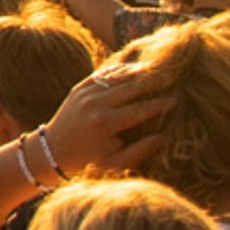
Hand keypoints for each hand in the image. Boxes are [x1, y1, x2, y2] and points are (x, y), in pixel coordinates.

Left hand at [40, 59, 178, 178]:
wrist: (54, 149)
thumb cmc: (89, 160)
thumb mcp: (115, 163)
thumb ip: (140, 151)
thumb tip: (164, 136)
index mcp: (105, 123)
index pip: (140, 109)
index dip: (160, 104)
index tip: (176, 100)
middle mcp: (95, 104)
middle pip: (131, 87)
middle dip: (153, 82)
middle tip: (172, 77)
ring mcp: (85, 93)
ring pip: (118, 76)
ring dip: (139, 71)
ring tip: (158, 69)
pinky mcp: (79, 87)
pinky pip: (104, 74)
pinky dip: (120, 69)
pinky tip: (135, 67)